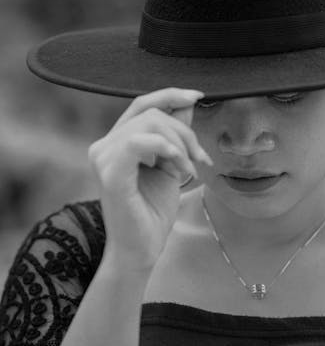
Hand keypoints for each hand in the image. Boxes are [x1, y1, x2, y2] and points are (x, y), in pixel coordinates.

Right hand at [88, 88, 212, 275]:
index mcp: (115, 142)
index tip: (198, 96)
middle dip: (184, 130)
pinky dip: (168, 149)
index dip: (170, 95)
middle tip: (199, 157)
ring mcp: (103, 158)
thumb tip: (187, 102)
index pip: (141, 104)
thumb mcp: (171, 165)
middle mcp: (103, 146)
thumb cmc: (153, 213)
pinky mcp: (110, 173)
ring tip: (189, 169)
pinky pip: (140, 141)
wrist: (142, 250)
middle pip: (151, 111)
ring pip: (150, 123)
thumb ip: (175, 134)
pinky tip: (179, 168)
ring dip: (180, 143)